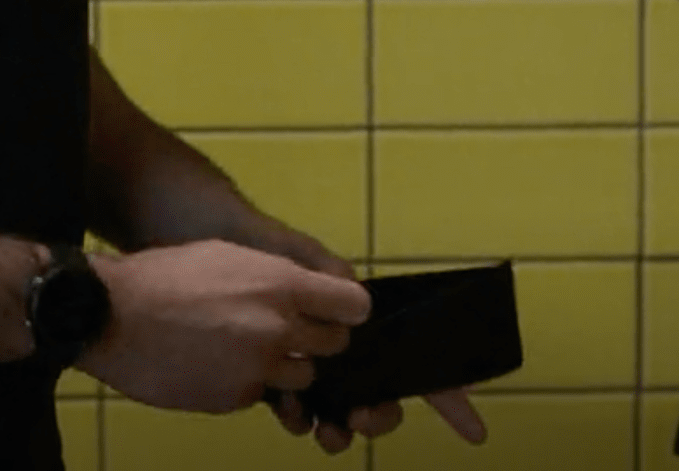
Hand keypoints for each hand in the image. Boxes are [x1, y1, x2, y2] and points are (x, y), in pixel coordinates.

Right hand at [78, 240, 367, 415]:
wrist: (111, 315)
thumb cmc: (167, 276)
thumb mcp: (229, 255)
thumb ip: (276, 275)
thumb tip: (305, 289)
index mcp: (282, 285)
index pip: (354, 306)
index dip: (346, 309)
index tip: (333, 311)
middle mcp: (278, 329)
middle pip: (334, 346)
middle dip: (318, 341)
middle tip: (289, 332)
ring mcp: (257, 369)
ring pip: (301, 379)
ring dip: (284, 367)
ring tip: (245, 348)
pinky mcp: (233, 398)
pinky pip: (258, 394)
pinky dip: (245, 383)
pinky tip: (214, 363)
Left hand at [235, 223, 492, 453]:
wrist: (205, 255)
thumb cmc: (257, 249)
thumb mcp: (299, 255)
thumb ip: (331, 276)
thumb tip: (359, 304)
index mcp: (358, 321)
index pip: (413, 359)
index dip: (447, 396)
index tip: (474, 430)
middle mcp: (340, 348)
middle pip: (379, 396)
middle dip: (380, 417)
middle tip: (362, 417)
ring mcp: (309, 365)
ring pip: (340, 411)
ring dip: (339, 428)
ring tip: (327, 430)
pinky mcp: (275, 377)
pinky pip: (299, 410)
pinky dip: (300, 418)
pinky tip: (291, 413)